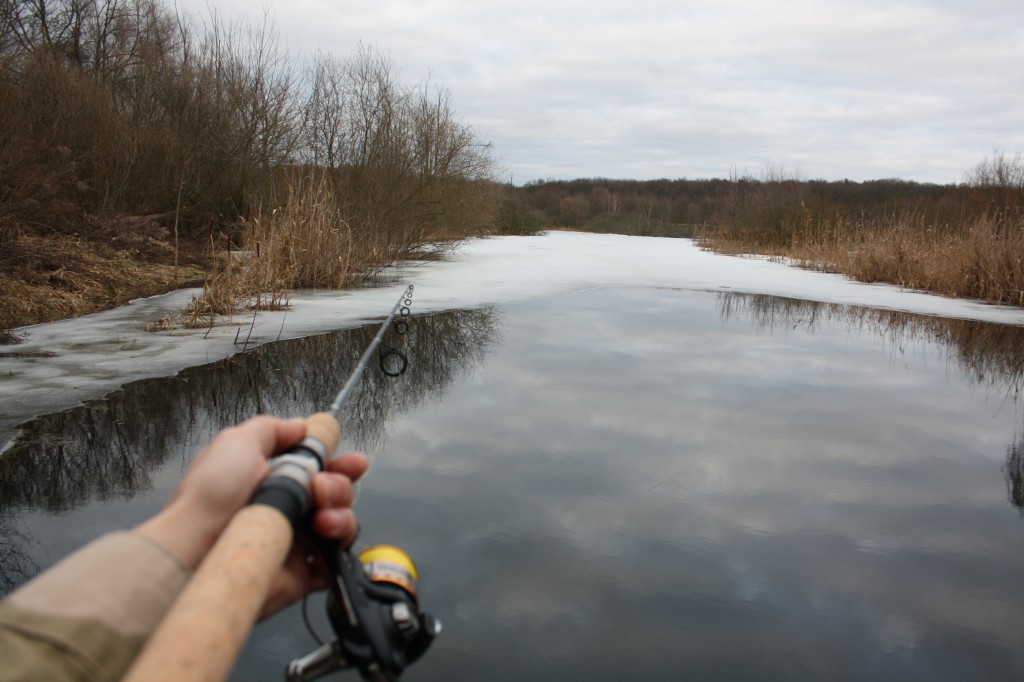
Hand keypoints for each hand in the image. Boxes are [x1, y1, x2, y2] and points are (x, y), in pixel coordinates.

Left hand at [135, 415, 367, 616]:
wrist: (196, 545)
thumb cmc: (211, 494)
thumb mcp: (237, 442)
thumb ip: (271, 429)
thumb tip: (301, 426)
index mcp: (276, 478)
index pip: (321, 468)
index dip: (339, 461)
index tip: (350, 461)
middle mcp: (290, 507)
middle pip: (338, 492)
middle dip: (341, 483)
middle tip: (322, 486)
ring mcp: (298, 540)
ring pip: (342, 521)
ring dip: (340, 510)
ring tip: (318, 514)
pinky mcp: (303, 572)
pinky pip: (336, 558)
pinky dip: (339, 544)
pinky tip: (324, 534)